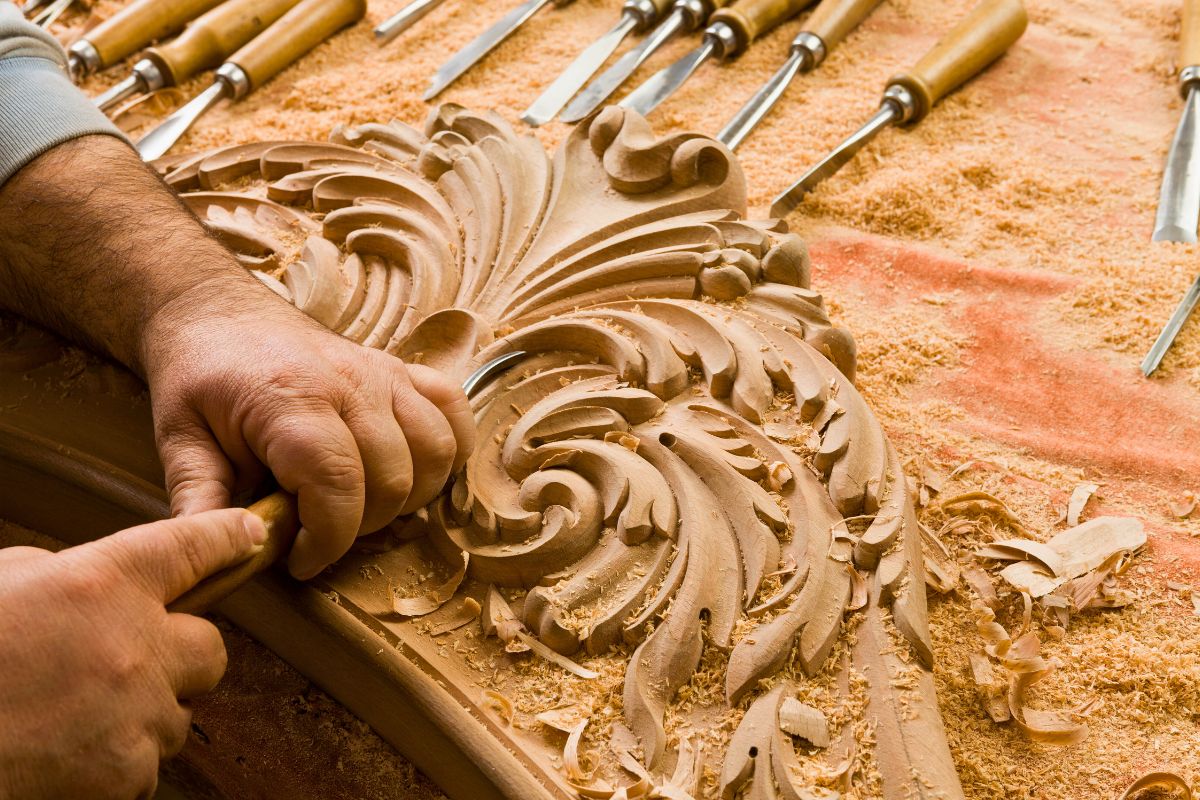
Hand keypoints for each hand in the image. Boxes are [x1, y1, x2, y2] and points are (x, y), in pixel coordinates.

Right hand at [0, 509, 265, 799]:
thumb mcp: (6, 584)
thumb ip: (66, 577)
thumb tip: (92, 590)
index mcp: (103, 582)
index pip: (194, 546)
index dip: (229, 536)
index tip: (252, 534)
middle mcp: (136, 643)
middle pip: (211, 648)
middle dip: (181, 657)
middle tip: (133, 665)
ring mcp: (138, 711)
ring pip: (179, 713)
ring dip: (144, 715)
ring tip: (77, 716)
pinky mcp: (126, 772)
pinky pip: (148, 765)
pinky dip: (118, 764)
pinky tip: (68, 753)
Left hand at [143, 306, 474, 579]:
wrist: (217, 313)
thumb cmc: (200, 378)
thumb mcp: (181, 440)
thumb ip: (200, 501)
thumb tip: (219, 556)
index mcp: (291, 401)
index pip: (338, 485)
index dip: (328, 539)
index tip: (300, 560)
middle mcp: (350, 383)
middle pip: (392, 478)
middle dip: (360, 527)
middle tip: (320, 533)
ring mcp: (383, 373)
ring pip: (434, 451)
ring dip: (408, 496)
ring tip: (360, 506)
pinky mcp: (401, 370)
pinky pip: (453, 411)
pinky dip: (448, 450)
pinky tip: (413, 472)